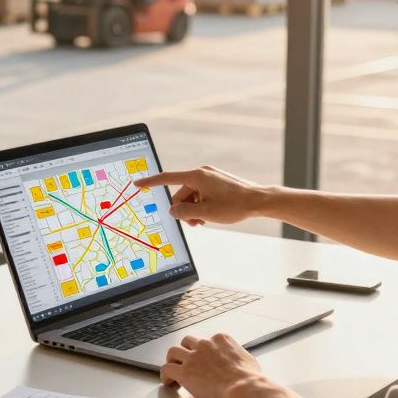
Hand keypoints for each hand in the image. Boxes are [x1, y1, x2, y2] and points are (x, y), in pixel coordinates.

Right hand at [134, 166, 266, 226]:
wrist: (259, 201)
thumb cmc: (235, 205)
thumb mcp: (205, 213)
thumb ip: (184, 212)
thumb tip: (173, 210)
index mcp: (196, 176)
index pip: (167, 178)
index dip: (151, 182)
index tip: (138, 184)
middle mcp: (202, 173)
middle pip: (181, 194)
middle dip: (184, 209)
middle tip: (195, 223)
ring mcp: (210, 178)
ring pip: (191, 196)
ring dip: (194, 210)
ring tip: (204, 221)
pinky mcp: (217, 183)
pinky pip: (201, 195)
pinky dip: (202, 206)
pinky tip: (210, 216)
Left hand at [159, 333, 263, 397]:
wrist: (245, 388)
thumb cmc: (251, 379)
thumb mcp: (248, 359)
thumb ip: (237, 357)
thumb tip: (238, 363)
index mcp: (221, 339)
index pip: (207, 340)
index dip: (203, 351)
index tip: (204, 361)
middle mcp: (205, 344)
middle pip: (188, 342)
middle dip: (186, 351)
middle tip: (186, 363)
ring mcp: (193, 357)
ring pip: (173, 351)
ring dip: (173, 360)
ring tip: (174, 371)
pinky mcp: (184, 372)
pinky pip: (167, 368)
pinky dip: (165, 375)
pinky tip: (169, 382)